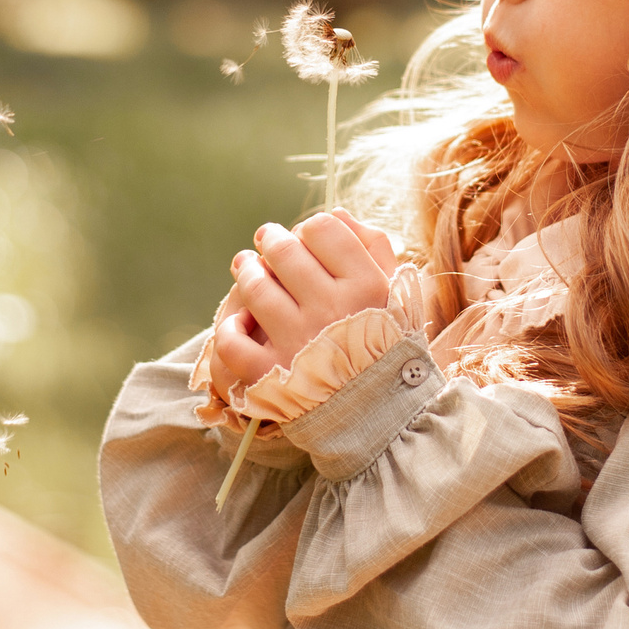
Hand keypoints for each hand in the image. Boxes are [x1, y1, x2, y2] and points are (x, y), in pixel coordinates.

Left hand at [208, 208, 399, 397]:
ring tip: (245, 265)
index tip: (305, 236)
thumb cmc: (389, 346)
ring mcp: (297, 343)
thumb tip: (334, 213)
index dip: (309, 228)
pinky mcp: (271, 377)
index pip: (322, 229)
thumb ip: (373, 248)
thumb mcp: (398, 294)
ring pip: (255, 287)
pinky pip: (232, 342)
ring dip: (246, 270)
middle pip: (284, 251)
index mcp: (366, 286)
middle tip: (267, 239)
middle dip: (271, 239)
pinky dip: (230, 328)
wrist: (383, 415)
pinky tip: (240, 321)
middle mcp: (331, 310)